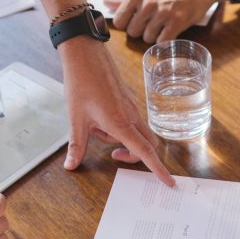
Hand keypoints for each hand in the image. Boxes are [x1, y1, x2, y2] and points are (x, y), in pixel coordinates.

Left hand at [60, 38, 172, 182]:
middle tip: (112, 155)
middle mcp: (132, 116)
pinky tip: (98, 117)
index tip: (169, 183)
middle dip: (133, 155)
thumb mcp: (75, 119)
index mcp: (120, 123)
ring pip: (136, 134)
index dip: (158, 169)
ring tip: (95, 127)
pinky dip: (118, 127)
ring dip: (119, 139)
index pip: (144, 152)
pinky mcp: (129, 102)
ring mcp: (132, 108)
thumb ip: (76, 146)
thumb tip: (71, 166)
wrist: (86, 55)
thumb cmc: (82, 83)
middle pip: (147, 145)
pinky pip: (131, 122)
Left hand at [111, 0, 237, 42]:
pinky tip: (171, 31)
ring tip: (164, 25)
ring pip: (147, 39)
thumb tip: (105, 3)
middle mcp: (147, 3)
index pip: (119, 22)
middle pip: (133, 33)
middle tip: (154, 23)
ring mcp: (162, 12)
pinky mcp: (176, 22)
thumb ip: (124, 0)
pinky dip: (166, 40)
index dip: (128, 24)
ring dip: (155, 36)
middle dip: (142, 31)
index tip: (139, 20)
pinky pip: (162, 41)